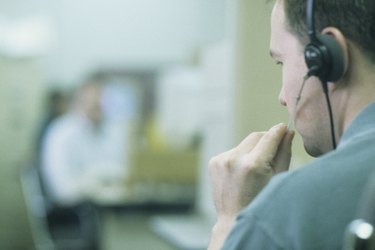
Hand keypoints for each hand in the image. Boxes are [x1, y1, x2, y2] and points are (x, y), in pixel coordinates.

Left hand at [207, 123, 293, 248]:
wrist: (233, 219)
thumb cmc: (261, 202)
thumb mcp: (278, 179)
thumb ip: (284, 153)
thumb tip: (287, 132)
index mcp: (253, 165)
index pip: (269, 137)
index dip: (278, 131)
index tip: (284, 127)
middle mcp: (234, 159)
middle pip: (256, 136)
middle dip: (266, 141)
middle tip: (272, 153)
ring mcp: (221, 160)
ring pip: (244, 144)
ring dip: (252, 150)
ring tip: (253, 171)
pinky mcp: (214, 162)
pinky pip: (232, 151)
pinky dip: (239, 157)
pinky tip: (241, 174)